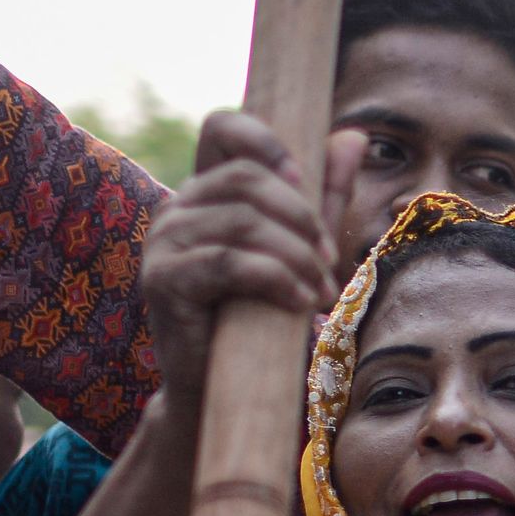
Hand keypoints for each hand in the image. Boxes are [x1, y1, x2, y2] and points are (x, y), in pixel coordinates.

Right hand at [140, 120, 358, 402]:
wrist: (225, 387)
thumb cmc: (266, 315)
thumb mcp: (304, 247)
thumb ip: (324, 194)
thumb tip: (351, 136)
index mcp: (207, 191)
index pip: (221, 127)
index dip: (262, 138)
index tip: (301, 177)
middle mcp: (178, 208)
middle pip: (247, 178)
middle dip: (302, 217)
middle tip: (331, 263)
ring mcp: (164, 242)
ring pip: (243, 221)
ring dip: (297, 256)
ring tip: (319, 292)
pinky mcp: (163, 280)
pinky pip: (229, 262)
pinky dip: (276, 279)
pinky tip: (300, 304)